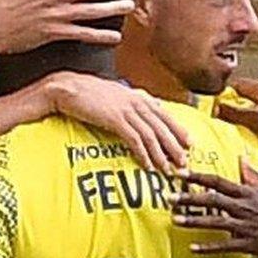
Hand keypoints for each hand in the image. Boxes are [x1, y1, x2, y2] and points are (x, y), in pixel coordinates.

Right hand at [42, 72, 189, 172]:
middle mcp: (136, 102)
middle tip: (184, 163)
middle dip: (176, 146)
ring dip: (162, 155)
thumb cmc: (87, 91)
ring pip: (152, 135)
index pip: (165, 114)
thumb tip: (148, 105)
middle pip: (163, 127)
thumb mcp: (115, 93)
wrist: (67, 87)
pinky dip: (144, 154)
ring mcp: (127, 110)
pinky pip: (135, 140)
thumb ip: (132, 100)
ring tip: (168, 169)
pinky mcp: (115, 120)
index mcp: (138, 95)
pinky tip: (148, 166)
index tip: (190, 143)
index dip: (179, 130)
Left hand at [170, 158, 257, 257]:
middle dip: (189, 198)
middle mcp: (244, 206)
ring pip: (214, 221)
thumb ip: (253, 174)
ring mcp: (246, 225)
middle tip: (169, 197)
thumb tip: (241, 158)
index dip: (197, 177)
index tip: (180, 174)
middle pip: (211, 200)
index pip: (218, 181)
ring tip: (175, 219)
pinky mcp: (249, 243)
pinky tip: (193, 248)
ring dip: (193, 221)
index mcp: (247, 192)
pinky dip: (208, 247)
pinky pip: (225, 245)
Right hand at [217, 78, 257, 159]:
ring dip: (251, 110)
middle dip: (239, 101)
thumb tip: (216, 107)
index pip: (239, 83)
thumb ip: (234, 112)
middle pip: (251, 92)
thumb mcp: (255, 119)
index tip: (216, 103)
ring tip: (244, 123)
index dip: (226, 93)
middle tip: (228, 113)